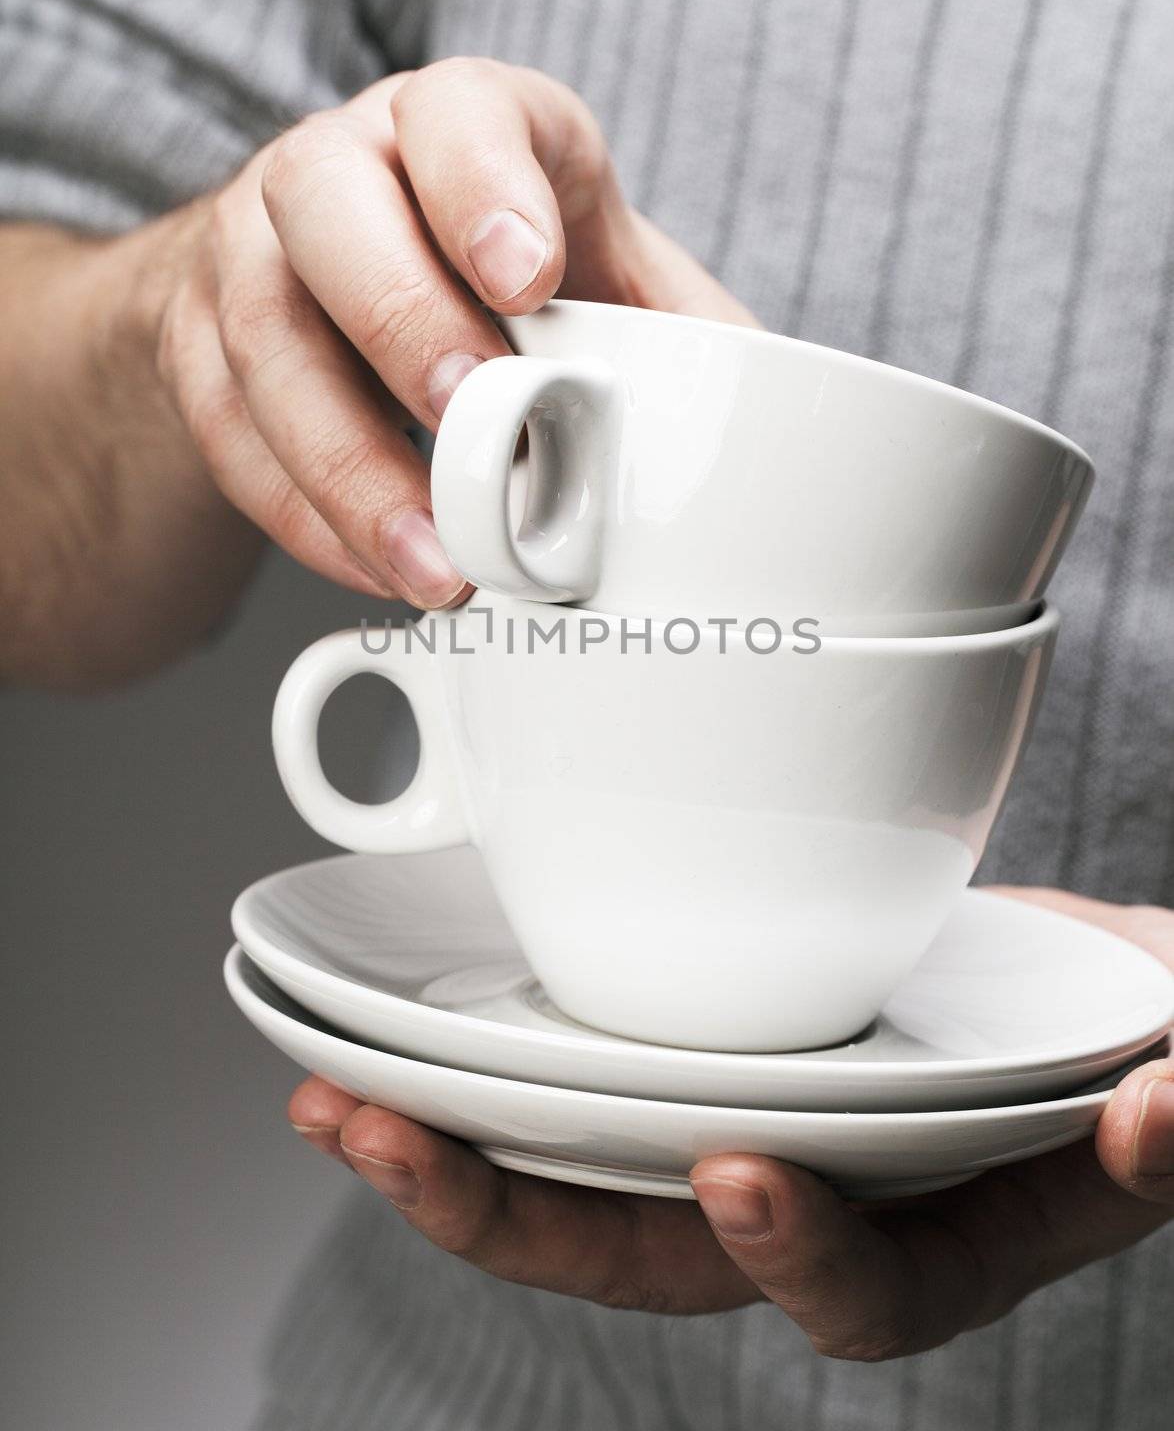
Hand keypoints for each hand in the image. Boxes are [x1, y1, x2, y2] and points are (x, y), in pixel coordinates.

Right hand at [144, 59, 756, 606]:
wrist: (340, 283)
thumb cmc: (490, 268)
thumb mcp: (593, 264)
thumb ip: (673, 322)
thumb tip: (789, 425)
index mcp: (454, 122)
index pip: (458, 113)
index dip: (483, 185)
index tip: (526, 277)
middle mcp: (335, 165)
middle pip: (328, 208)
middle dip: (401, 317)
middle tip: (472, 413)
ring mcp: (250, 251)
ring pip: (261, 338)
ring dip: (347, 463)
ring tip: (436, 557)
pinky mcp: (201, 342)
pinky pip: (230, 432)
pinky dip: (305, 515)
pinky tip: (379, 567)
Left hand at [288, 888, 1173, 1356]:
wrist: (1098, 984)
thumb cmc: (1149, 1034)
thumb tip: (1153, 1122)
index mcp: (951, 1234)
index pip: (869, 1290)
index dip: (804, 1256)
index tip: (744, 1170)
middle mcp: (831, 1202)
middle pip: (657, 1255)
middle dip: (513, 1220)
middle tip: (387, 1144)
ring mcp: (764, 1128)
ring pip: (595, 1179)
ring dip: (458, 1150)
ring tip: (331, 1105)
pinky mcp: (718, 1046)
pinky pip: (594, 1083)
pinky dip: (494, 1070)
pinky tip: (400, 1032)